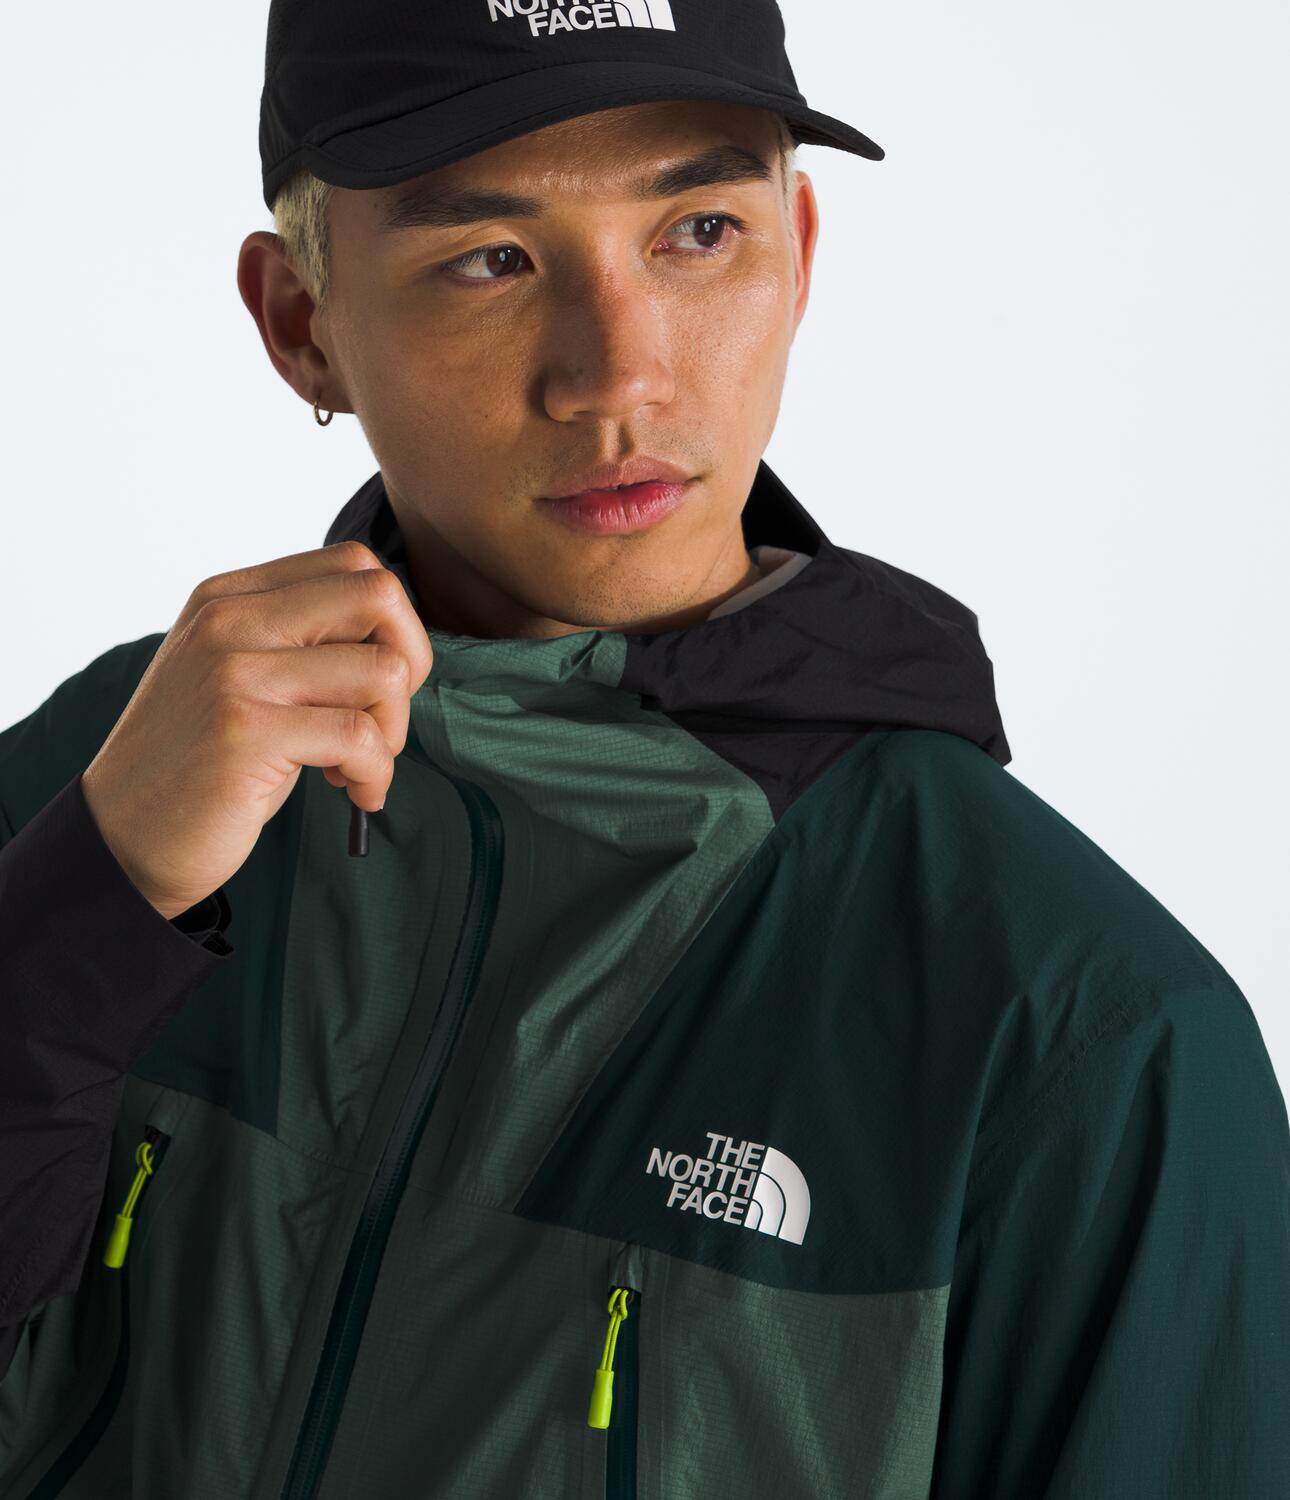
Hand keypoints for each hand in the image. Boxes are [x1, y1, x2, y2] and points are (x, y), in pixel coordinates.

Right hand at [80, 541, 433, 920]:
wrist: (123, 839)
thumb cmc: (203, 763)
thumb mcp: (243, 678)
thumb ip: (302, 641)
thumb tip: (401, 635)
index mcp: (230, 596)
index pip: (354, 563)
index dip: (395, 626)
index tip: (376, 684)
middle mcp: (229, 621)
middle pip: (379, 595)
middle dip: (411, 663)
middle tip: (383, 720)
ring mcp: (235, 673)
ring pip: (382, 670)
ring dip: (393, 732)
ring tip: (357, 767)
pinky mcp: (246, 732)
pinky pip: (361, 736)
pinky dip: (377, 773)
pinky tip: (356, 794)